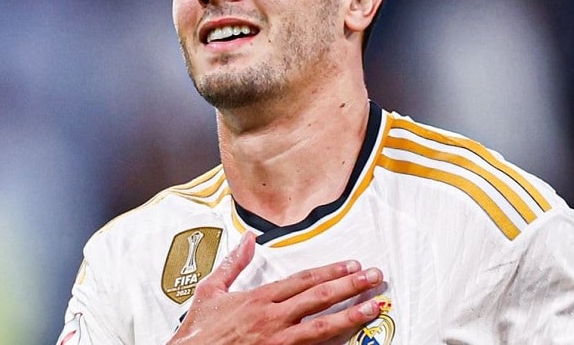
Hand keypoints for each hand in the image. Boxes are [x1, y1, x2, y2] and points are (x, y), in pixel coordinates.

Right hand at [167, 232, 384, 343]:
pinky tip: (351, 341)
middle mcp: (272, 319)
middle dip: (350, 287)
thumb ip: (233, 264)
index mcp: (260, 299)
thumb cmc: (199, 332)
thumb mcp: (210, 291)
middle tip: (375, 279)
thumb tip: (248, 238)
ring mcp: (277, 343)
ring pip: (322, 328)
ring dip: (351, 317)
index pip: (304, 280)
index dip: (331, 272)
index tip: (352, 265)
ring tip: (374, 308)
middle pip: (319, 298)